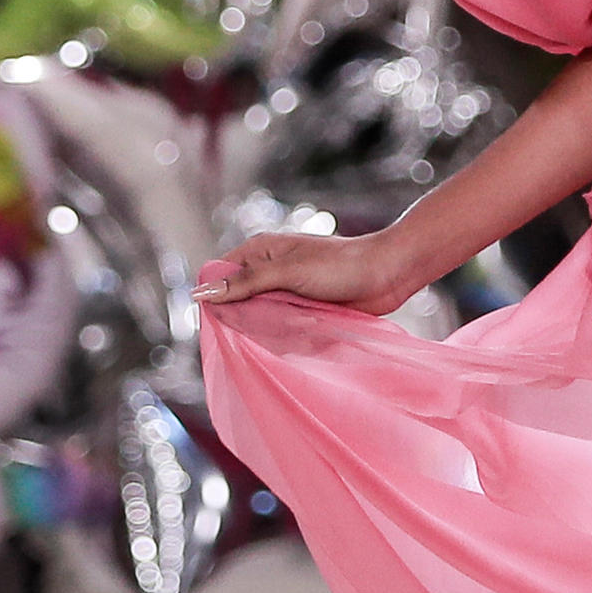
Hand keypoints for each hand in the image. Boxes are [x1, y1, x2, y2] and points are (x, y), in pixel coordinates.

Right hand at [194, 223, 425, 313]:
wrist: (388, 274)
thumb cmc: (340, 266)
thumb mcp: (288, 272)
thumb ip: (246, 282)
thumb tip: (203, 292)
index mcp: (260, 251)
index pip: (220, 275)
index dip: (216, 298)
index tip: (220, 322)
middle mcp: (269, 270)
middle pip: (238, 300)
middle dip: (243, 318)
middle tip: (255, 333)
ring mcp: (286, 291)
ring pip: (260, 316)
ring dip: (265, 328)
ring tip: (279, 335)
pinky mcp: (303, 309)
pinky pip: (282, 326)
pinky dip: (283, 334)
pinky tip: (290, 341)